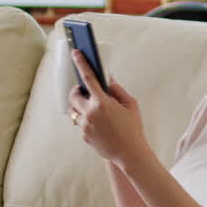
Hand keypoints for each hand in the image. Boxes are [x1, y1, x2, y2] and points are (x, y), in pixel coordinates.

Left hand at [67, 50, 149, 167]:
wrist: (130, 153)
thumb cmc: (133, 128)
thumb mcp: (131, 105)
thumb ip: (117, 90)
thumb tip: (107, 81)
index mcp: (102, 103)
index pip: (88, 78)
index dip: (81, 63)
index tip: (76, 52)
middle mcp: (90, 113)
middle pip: (74, 95)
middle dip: (77, 91)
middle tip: (84, 91)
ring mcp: (85, 126)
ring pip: (74, 111)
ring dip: (80, 107)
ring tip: (92, 108)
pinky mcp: (84, 136)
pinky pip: (80, 123)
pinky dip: (86, 120)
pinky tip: (99, 124)